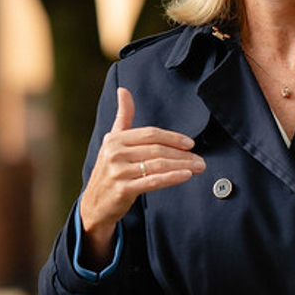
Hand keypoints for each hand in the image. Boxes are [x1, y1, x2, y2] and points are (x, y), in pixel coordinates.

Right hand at [78, 87, 203, 266]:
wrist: (94, 204)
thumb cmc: (109, 170)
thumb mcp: (113, 141)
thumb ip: (123, 116)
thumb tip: (123, 90)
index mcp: (115, 139)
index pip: (151, 134)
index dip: (173, 138)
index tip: (190, 143)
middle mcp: (115, 153)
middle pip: (157, 149)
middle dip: (182, 154)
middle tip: (200, 159)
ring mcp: (118, 171)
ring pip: (158, 165)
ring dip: (182, 166)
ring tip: (198, 168)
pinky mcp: (123, 189)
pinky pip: (153, 181)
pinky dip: (172, 177)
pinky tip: (185, 176)